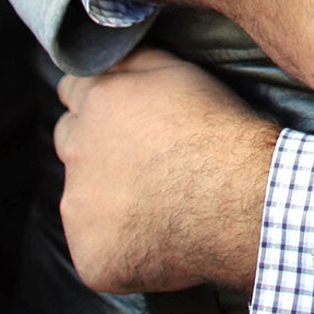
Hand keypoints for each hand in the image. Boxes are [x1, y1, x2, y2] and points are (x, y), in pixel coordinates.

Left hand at [53, 48, 281, 293]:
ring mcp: (79, 210)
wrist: (243, 200)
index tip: (126, 118)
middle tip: (146, 161)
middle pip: (71, 144)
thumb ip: (132, 60)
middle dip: (97, 149)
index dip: (102, 104)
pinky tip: (156, 238)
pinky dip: (120, 246)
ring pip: (81, 199)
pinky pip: (96, 249)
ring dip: (106, 199)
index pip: (73, 94)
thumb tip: (106, 56)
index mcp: (96, 103)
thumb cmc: (220, 132)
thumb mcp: (180, 71)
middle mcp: (75, 153)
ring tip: (159, 203)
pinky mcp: (91, 257)